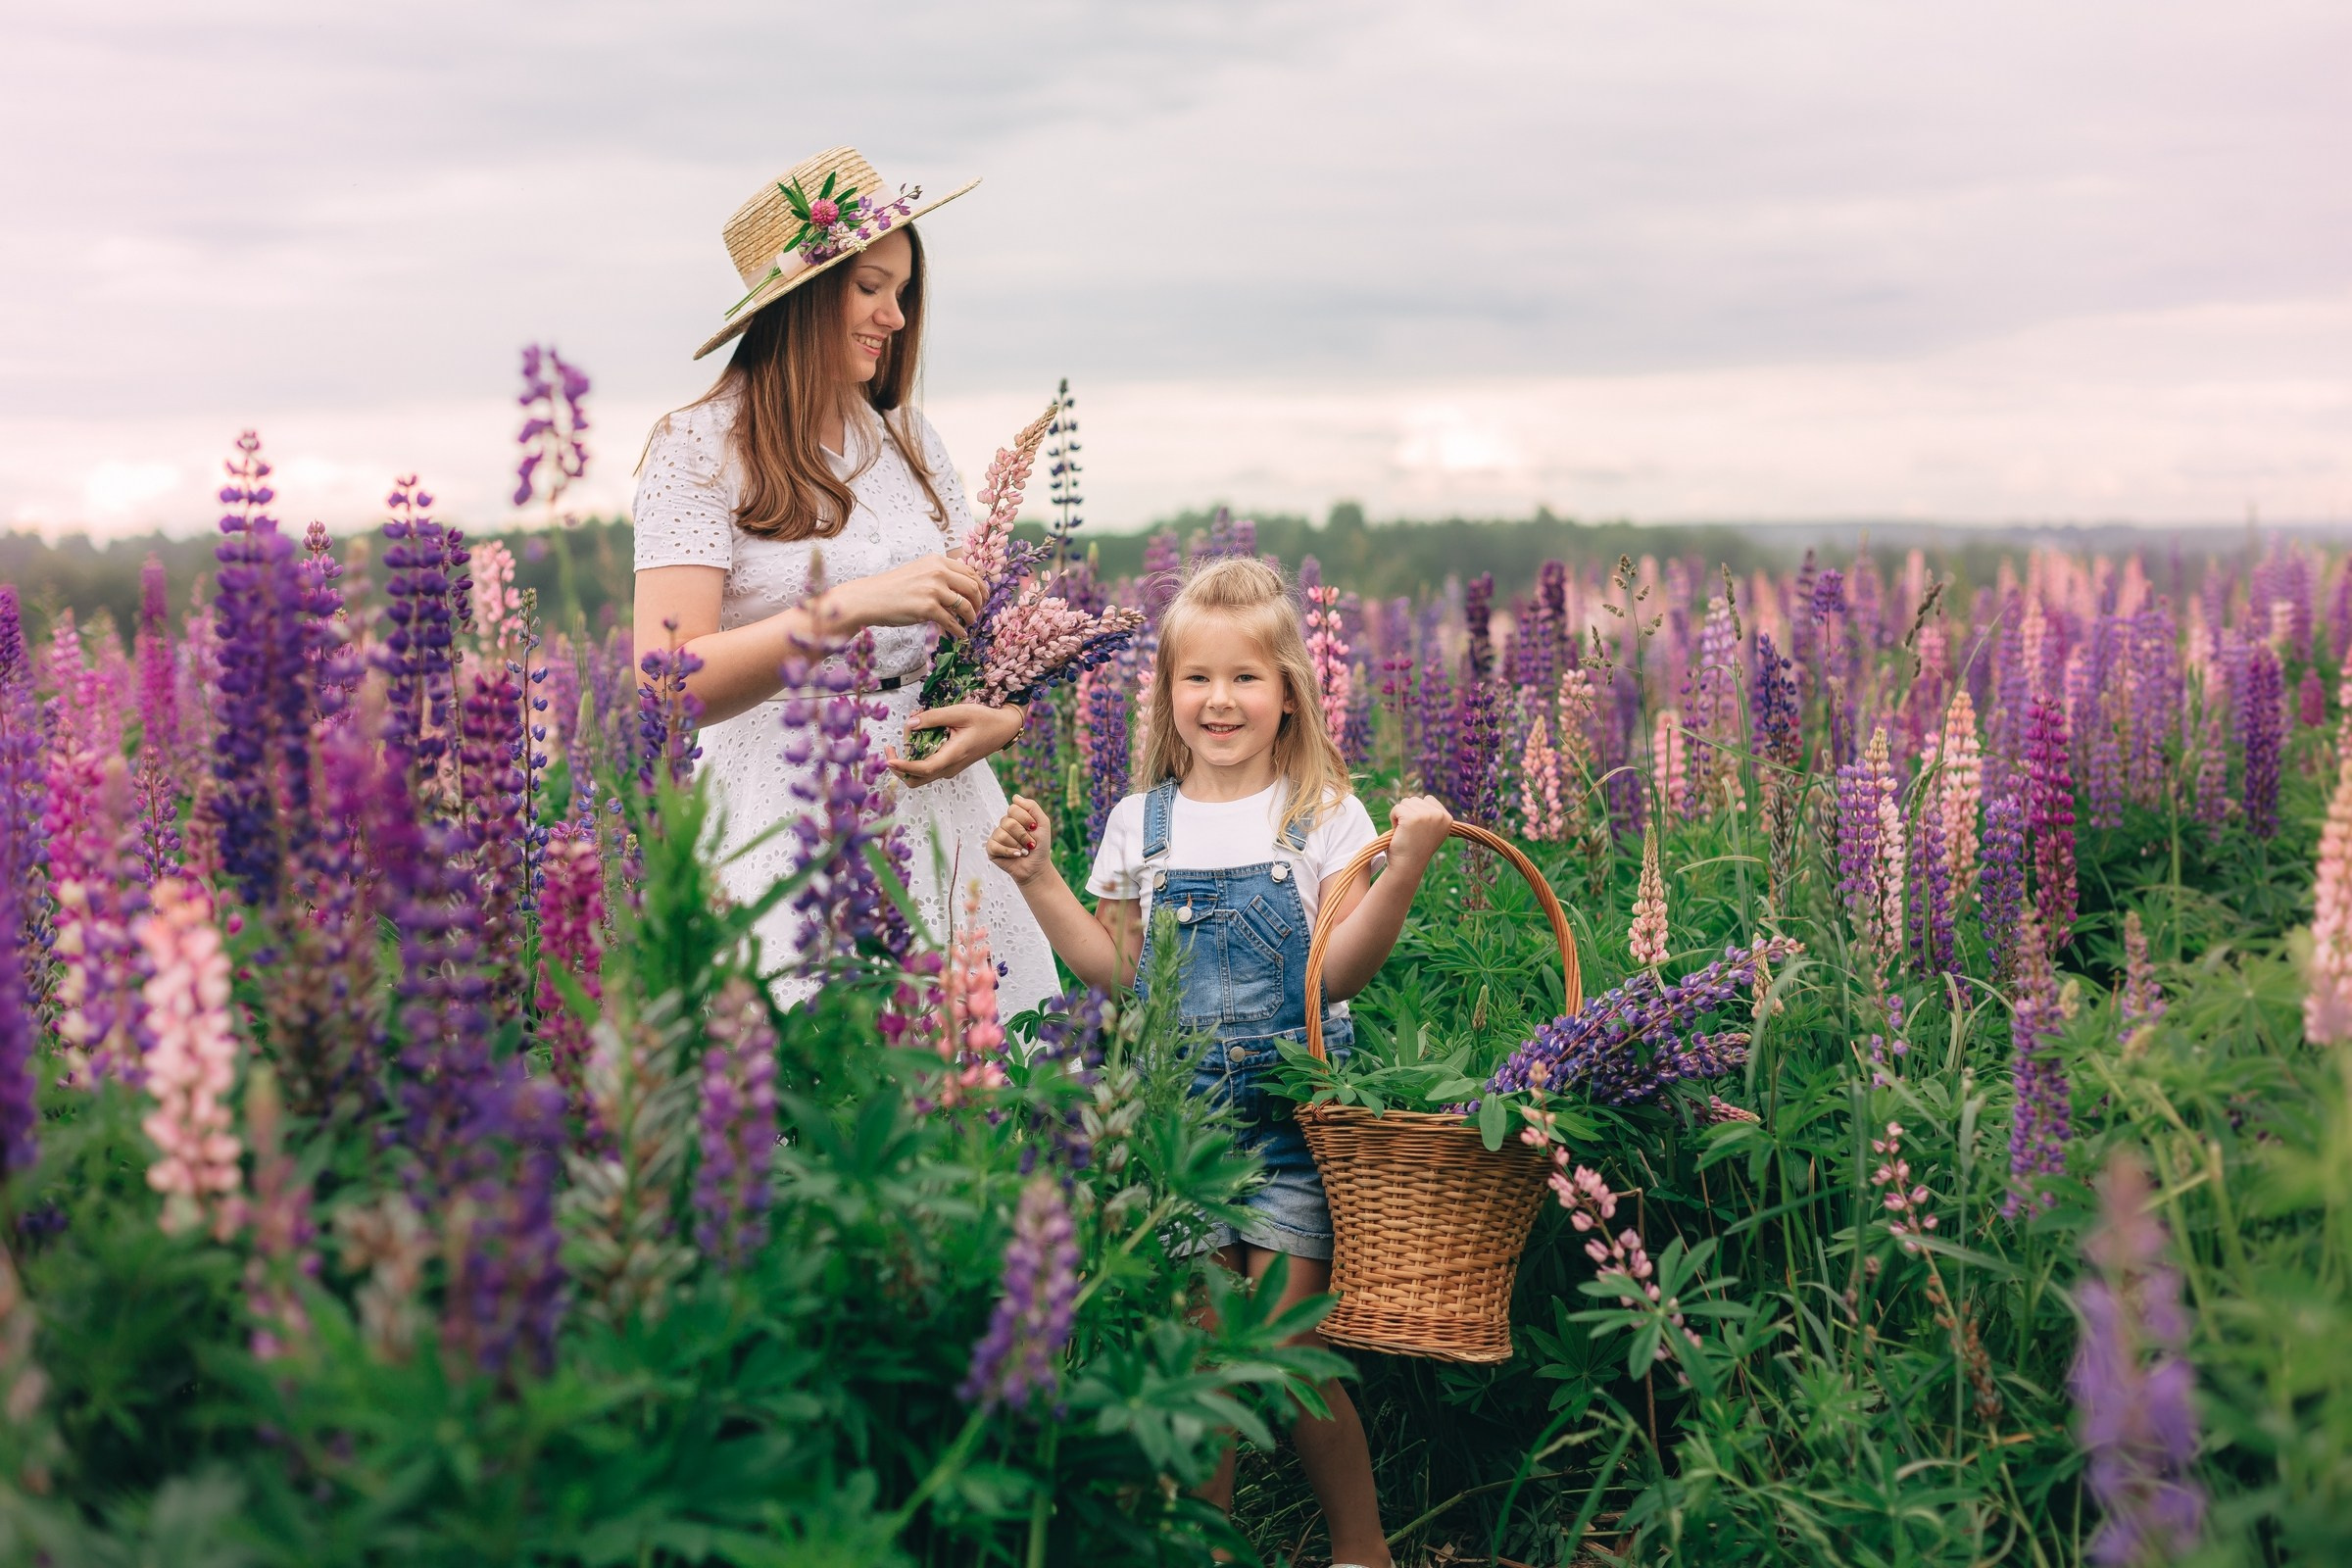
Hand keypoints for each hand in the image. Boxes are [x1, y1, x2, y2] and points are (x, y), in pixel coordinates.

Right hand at [824, 554, 983, 640]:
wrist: (870, 597)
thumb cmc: (893, 587)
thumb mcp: (919, 571)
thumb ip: (940, 575)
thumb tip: (964, 588)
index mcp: (937, 561)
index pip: (970, 572)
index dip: (981, 586)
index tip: (983, 597)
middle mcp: (937, 572)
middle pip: (972, 587)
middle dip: (980, 602)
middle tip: (978, 612)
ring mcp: (933, 590)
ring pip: (965, 605)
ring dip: (971, 617)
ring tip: (969, 623)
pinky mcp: (927, 608)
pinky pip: (952, 622)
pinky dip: (959, 630)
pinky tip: (960, 635)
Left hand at [887, 703, 1025, 786]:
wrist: (1004, 729)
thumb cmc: (985, 719)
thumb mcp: (960, 712)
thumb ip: (933, 717)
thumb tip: (910, 724)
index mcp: (953, 755)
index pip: (923, 769)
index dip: (904, 766)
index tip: (889, 759)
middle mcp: (950, 767)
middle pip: (917, 779)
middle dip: (899, 768)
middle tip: (891, 748)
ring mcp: (950, 768)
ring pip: (920, 775)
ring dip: (908, 759)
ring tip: (909, 732)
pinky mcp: (950, 765)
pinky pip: (928, 767)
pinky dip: (918, 755)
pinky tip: (920, 734)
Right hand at [986, 795, 1053, 885]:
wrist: (1036, 867)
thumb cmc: (1040, 846)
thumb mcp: (1042, 823)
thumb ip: (1032, 807)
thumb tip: (1015, 796)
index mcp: (1015, 817)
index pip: (1013, 808)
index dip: (1026, 819)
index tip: (1034, 828)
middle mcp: (1004, 824)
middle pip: (1008, 822)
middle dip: (1023, 835)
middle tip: (1030, 843)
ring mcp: (996, 836)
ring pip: (1002, 834)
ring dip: (1017, 845)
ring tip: (1023, 851)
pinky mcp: (991, 849)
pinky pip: (995, 845)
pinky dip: (1009, 851)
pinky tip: (1016, 855)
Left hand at [1386, 795, 1453, 873]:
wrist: (1408, 866)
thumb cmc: (1416, 850)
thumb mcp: (1433, 831)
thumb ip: (1433, 816)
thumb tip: (1426, 799)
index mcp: (1447, 818)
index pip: (1428, 799)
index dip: (1418, 812)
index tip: (1419, 830)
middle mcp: (1440, 815)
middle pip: (1415, 800)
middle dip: (1408, 814)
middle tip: (1411, 833)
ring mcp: (1427, 816)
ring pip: (1405, 802)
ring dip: (1400, 816)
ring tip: (1405, 832)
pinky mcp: (1412, 818)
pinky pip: (1396, 808)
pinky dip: (1393, 819)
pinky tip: (1398, 832)